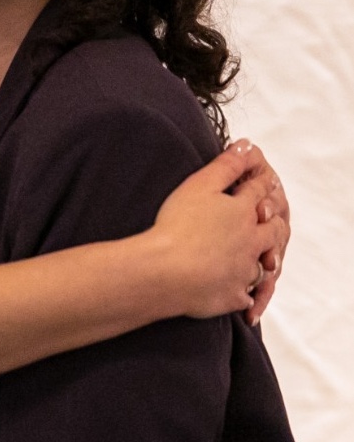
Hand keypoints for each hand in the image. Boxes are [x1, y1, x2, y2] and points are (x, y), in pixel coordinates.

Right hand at [153, 139, 286, 319]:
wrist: (166, 270)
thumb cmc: (178, 224)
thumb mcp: (199, 185)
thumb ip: (226, 165)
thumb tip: (246, 145)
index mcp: (242, 212)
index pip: (259, 193)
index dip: (264, 184)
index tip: (268, 179)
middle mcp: (250, 242)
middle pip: (273, 231)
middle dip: (274, 223)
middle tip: (273, 220)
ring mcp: (243, 272)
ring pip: (262, 267)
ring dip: (262, 261)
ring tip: (261, 260)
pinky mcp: (232, 296)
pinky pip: (244, 296)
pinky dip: (244, 294)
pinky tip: (241, 295)